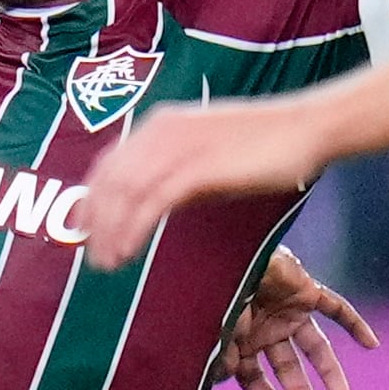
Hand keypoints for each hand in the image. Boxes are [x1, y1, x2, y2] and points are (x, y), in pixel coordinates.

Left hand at [79, 96, 329, 271]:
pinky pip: (151, 203)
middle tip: (91, 256)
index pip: (108, 164)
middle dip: (95, 222)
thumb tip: (148, 208)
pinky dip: (132, 230)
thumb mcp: (207, 160)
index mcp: (160, 125)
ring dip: (110, 232)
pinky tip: (127, 253)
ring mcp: (177, 147)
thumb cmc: (262, 145)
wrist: (305, 128)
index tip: (83, 231)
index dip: (91, 200)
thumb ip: (175, 178)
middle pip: (108, 181)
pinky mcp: (198, 167)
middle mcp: (160, 132)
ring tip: (107, 263)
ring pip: (124, 194)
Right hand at [213, 245, 380, 389]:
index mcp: (243, 339)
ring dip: (328, 371)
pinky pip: (336, 309)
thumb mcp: (218, 328)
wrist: (230, 249)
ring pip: (315, 346)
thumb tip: (223, 379)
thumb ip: (223, 353)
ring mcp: (289, 310)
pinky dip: (355, 325)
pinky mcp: (307, 290)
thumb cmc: (217, 287)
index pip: (254, 377)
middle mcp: (267, 328)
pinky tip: (373, 345)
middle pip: (288, 366)